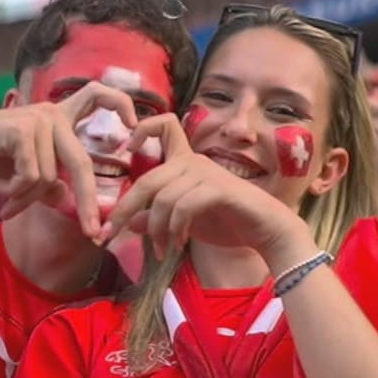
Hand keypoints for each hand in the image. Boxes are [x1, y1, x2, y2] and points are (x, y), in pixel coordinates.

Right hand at [0, 81, 138, 235]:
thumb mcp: (24, 176)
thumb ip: (48, 183)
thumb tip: (65, 196)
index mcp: (59, 119)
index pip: (98, 96)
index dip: (121, 105)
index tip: (132, 130)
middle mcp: (53, 114)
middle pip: (82, 165)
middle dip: (89, 205)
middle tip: (94, 235)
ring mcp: (39, 119)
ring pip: (50, 178)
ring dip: (26, 196)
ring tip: (5, 193)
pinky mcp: (22, 129)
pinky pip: (32, 176)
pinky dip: (15, 190)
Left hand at [101, 114, 303, 259]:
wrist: (266, 231)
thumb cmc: (228, 223)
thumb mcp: (182, 224)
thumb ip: (156, 219)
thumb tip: (129, 222)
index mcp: (185, 161)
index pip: (164, 126)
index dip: (142, 130)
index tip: (127, 150)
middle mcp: (193, 161)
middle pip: (148, 180)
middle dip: (124, 210)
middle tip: (110, 235)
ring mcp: (206, 173)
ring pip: (163, 199)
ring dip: (157, 231)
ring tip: (162, 250)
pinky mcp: (218, 188)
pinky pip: (183, 207)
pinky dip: (175, 229)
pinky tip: (180, 244)